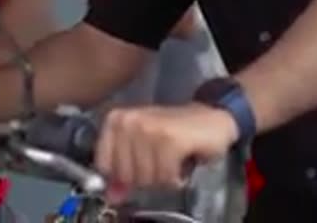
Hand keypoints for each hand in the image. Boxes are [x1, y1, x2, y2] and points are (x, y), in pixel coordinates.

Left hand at [95, 103, 237, 199]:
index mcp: (116, 120)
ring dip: (163, 178)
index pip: (104, 166)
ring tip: (173, 160)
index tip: (139, 166)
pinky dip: (176, 178)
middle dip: (146, 178)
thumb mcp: (143, 152)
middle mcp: (128, 121)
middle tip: (161, 162)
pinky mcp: (168, 138)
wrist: (212, 119)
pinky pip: (165, 177)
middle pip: (125, 175)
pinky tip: (182, 162)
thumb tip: (112, 196)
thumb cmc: (176, 134)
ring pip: (145, 178)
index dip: (123, 175)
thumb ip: (124, 174)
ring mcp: (148, 128)